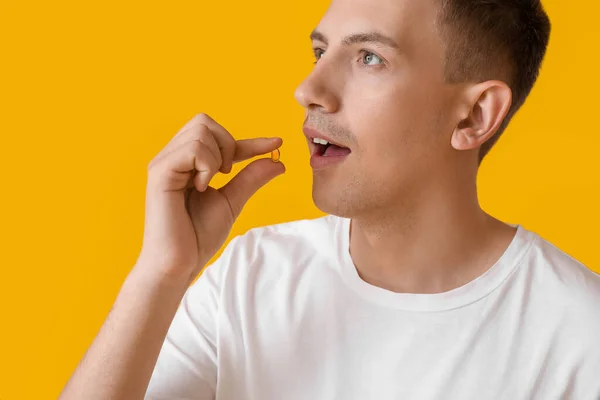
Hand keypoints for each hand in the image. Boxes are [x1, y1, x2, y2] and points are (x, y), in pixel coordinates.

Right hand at [135, 113, 284, 284]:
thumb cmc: (197, 237)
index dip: (250, 141)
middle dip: (227, 143)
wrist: (178, 265)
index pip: (218, 138)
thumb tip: (278, 161)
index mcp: (185, 163)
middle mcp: (171, 158)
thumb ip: (250, 179)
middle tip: (227, 174)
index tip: (276, 143)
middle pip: (204, 121)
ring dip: (217, 156)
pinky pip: (192, 149)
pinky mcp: (160, 173)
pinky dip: (206, 164)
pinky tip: (202, 187)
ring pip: (200, 130)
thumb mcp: (231, 202)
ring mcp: (164, 163)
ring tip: (211, 184)